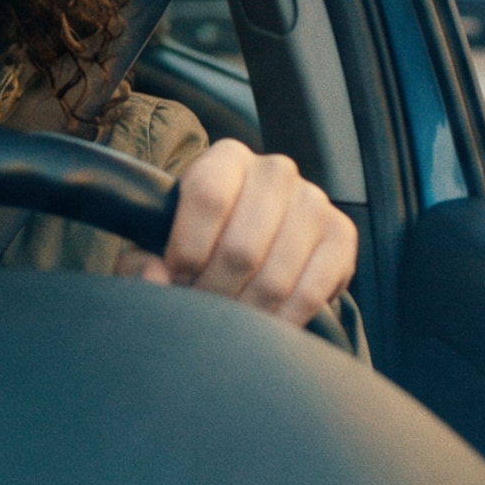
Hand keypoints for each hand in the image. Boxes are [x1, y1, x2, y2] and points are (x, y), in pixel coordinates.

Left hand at [115, 140, 355, 326]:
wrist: (252, 247)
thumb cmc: (199, 243)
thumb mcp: (160, 247)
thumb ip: (143, 261)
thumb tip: (154, 278)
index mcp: (226, 159)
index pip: (207, 196)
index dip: (188, 248)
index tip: (176, 276)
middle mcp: (275, 171)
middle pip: (242, 247)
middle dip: (215, 291)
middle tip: (203, 308)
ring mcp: (314, 201)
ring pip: (275, 276)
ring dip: (246, 312)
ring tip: (230, 320)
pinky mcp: (342, 236)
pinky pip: (312, 292)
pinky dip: (283, 319)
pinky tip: (265, 325)